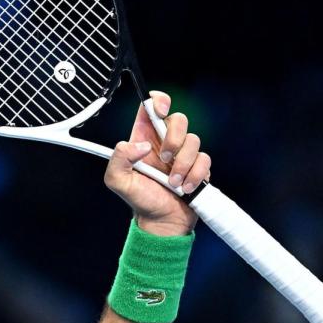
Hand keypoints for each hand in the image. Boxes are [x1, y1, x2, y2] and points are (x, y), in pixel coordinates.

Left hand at [103, 91, 210, 236]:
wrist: (161, 221)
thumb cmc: (139, 199)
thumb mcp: (117, 180)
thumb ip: (119, 157)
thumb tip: (140, 145)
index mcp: (143, 138)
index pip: (151, 107)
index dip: (157, 101)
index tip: (159, 112)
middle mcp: (164, 142)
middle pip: (179, 119)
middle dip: (174, 138)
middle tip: (164, 159)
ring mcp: (183, 153)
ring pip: (194, 140)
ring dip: (183, 164)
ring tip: (172, 182)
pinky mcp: (198, 165)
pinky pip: (205, 159)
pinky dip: (195, 175)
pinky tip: (184, 187)